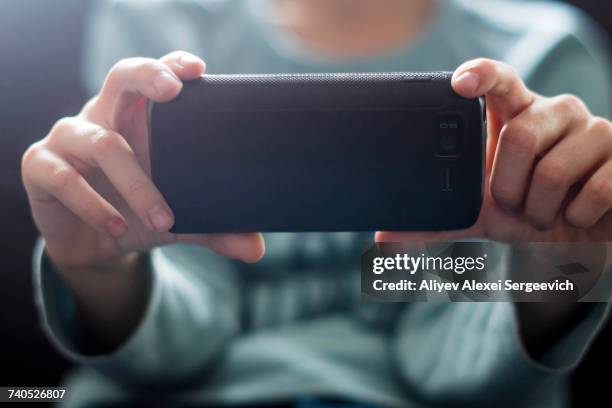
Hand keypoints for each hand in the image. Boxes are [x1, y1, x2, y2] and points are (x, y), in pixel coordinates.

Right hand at [22, 51, 264, 270]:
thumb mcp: (181, 221)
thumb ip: (215, 228)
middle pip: (120, 77)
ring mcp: (69, 138)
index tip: (199, 69)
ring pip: (102, 143)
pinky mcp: (41, 167)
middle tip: (173, 91)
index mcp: (139, 119)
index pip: (155, 76)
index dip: (172, 64)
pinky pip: (64, 179)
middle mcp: (104, 118)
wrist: (97, 243)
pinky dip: (94, 206)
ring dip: (137, 183)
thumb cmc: (140, 213)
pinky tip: (118, 227)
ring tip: (163, 220)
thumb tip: (257, 248)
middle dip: (147, 77)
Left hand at [378, 58, 611, 242]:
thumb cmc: (527, 214)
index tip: (460, 84)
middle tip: (515, 204)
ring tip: (544, 212)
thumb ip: (437, 221)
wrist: (578, 240)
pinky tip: (577, 216)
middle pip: (520, 136)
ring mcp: (594, 131)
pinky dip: (576, 218)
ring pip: (553, 169)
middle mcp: (556, 113)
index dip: (482, 74)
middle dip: (508, 188)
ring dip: (540, 210)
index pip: (500, 79)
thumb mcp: (479, 216)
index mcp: (517, 116)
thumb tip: (384, 236)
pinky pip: (593, 191)